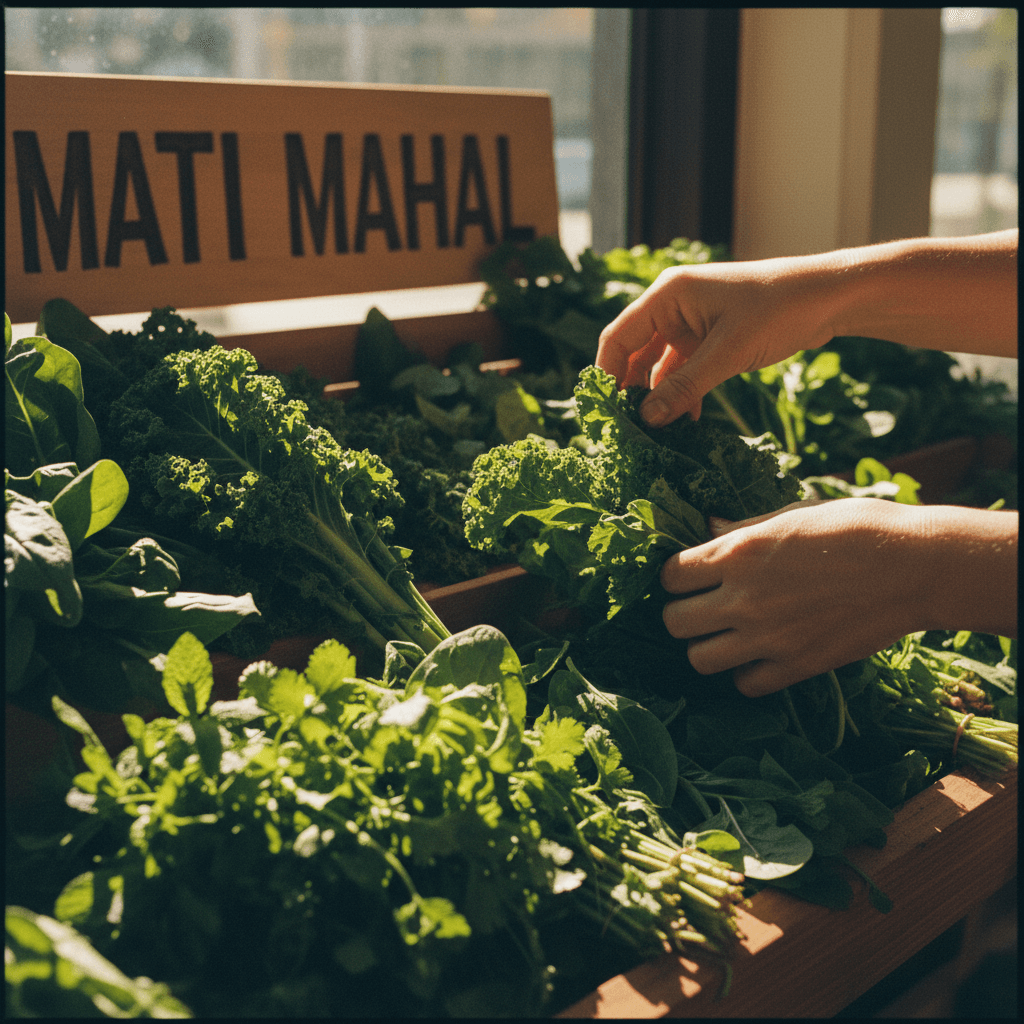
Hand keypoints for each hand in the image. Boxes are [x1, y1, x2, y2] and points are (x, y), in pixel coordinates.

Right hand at [595, 256, 838, 426]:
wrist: (829, 298)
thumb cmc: (778, 311)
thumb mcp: (728, 352)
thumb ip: (685, 387)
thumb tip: (647, 420)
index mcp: (668, 294)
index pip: (619, 336)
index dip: (606, 374)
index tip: (602, 412)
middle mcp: (673, 306)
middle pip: (635, 353)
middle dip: (632, 391)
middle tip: (628, 429)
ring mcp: (692, 322)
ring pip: (661, 366)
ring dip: (660, 397)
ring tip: (656, 433)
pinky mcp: (711, 338)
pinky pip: (685, 370)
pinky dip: (684, 394)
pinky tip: (688, 422)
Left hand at [659, 499, 935, 696]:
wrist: (914, 567)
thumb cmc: (856, 527)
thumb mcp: (792, 514)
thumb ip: (743, 527)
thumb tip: (707, 524)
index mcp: (738, 552)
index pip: (670, 576)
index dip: (676, 576)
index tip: (691, 576)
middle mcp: (743, 597)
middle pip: (674, 622)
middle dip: (682, 614)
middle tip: (703, 608)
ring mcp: (768, 636)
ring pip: (699, 660)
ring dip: (707, 648)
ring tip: (727, 636)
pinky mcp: (796, 665)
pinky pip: (745, 685)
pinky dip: (746, 674)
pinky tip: (761, 656)